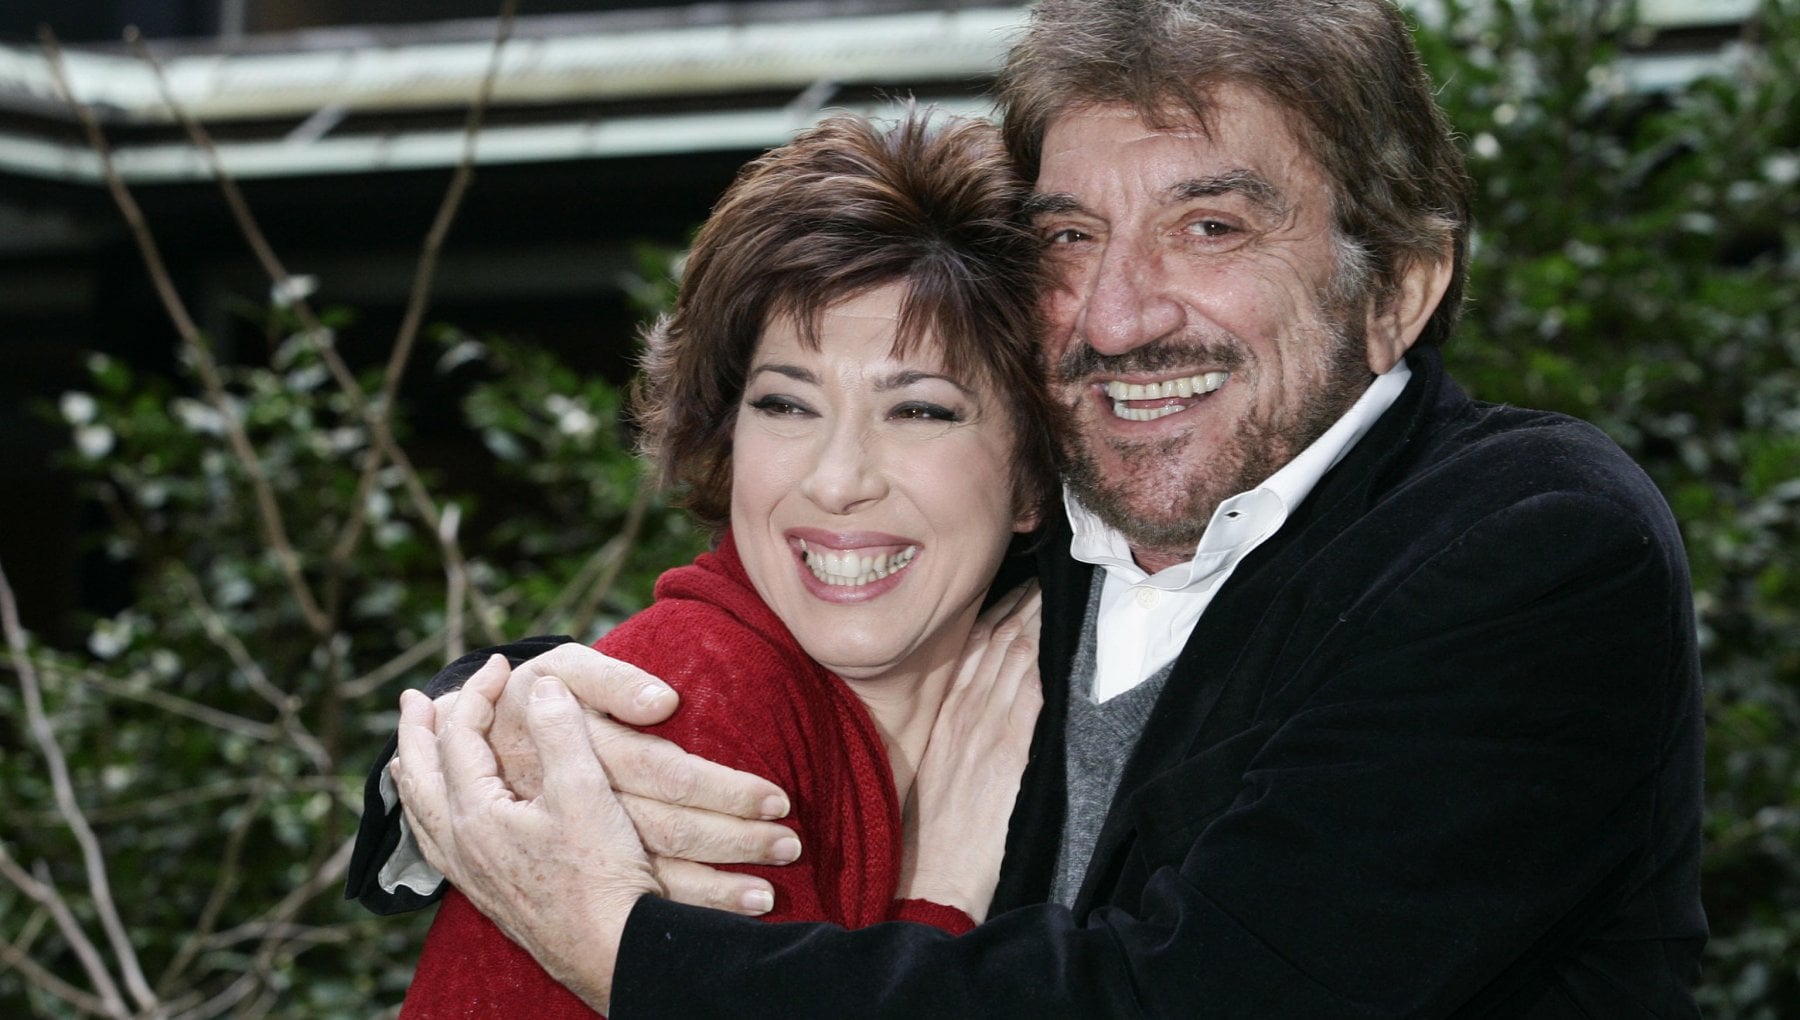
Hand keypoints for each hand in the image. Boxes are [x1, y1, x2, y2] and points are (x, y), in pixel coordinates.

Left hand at [394, 664, 656, 1011]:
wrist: (613, 953)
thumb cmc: (601, 875)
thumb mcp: (585, 791)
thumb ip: (560, 732)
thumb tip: (542, 686)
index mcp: (476, 814)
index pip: (458, 737)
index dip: (476, 693)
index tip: (501, 664)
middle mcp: (461, 846)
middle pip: (419, 777)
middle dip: (414, 733)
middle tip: (413, 701)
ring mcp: (472, 875)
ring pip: (422, 816)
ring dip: (414, 776)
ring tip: (407, 758)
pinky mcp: (489, 896)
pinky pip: (437, 845)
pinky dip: (430, 816)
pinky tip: (444, 822)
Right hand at [429, 645, 798, 914]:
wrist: (468, 752)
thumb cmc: (531, 694)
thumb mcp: (560, 669)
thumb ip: (608, 679)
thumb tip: (664, 703)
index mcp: (578, 753)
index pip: (664, 774)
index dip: (722, 788)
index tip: (777, 799)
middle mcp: (575, 807)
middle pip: (667, 831)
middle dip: (733, 841)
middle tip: (790, 845)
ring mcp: (572, 846)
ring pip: (651, 874)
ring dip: (714, 890)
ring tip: (768, 895)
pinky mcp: (575, 867)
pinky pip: (634, 895)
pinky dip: (687, 907)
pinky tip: (728, 912)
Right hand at [900, 581, 1042, 919]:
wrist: (932, 876)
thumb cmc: (929, 830)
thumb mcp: (932, 766)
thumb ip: (954, 728)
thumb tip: (976, 700)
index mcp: (945, 714)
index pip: (973, 646)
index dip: (998, 610)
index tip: (1018, 585)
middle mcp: (965, 712)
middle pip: (999, 639)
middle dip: (1025, 601)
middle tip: (1049, 570)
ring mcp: (988, 728)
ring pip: (1017, 655)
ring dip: (1040, 617)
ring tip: (1062, 587)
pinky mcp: (1012, 751)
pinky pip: (1033, 691)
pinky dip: (1047, 658)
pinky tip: (1062, 634)